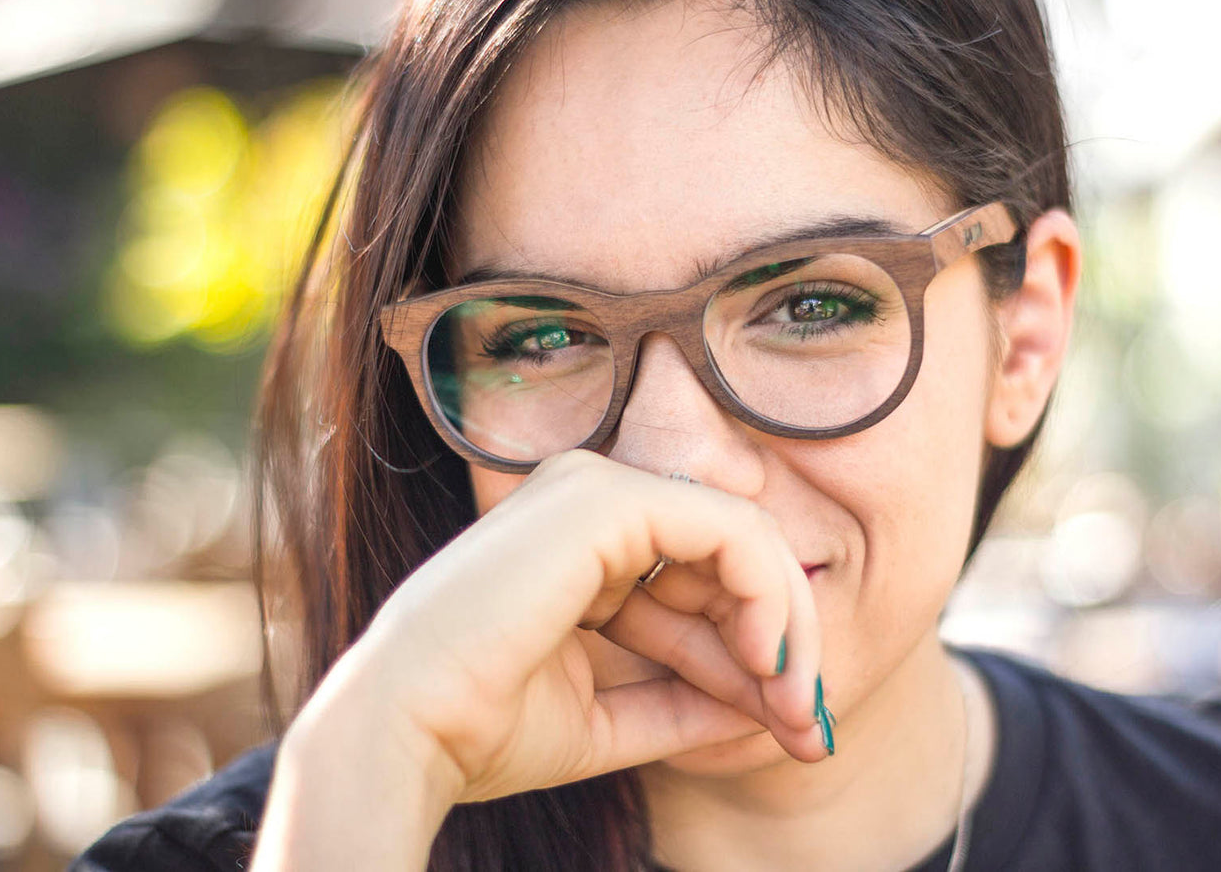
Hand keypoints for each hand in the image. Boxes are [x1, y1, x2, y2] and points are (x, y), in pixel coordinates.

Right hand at [259, 448, 825, 864]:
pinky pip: (732, 533)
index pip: (704, 581)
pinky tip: (768, 662)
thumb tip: (773, 706)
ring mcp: (599, 489)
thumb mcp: (614, 716)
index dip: (755, 653)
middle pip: (735, 559)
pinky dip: (767, 597)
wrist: (408, 730)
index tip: (791, 726)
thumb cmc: (486, 726)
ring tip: (793, 710)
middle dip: (784, 646)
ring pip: (746, 541)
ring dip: (787, 631)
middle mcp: (594, 501)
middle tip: (811, 728)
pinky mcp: (609, 498)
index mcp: (586, 543)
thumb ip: (691, 701)